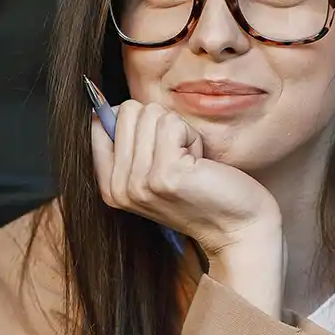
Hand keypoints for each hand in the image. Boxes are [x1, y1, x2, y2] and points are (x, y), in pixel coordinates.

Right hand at [91, 100, 283, 316]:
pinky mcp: (165, 174)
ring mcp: (139, 182)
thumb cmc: (202, 193)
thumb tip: (106, 105)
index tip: (158, 149)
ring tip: (190, 164)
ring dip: (179, 132)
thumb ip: (129, 145)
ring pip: (150, 113)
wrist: (237, 228)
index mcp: (110, 186)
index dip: (134, 121)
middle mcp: (118, 187)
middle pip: (126, 112)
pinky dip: (192, 137)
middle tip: (179, 159)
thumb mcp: (153, 173)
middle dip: (160, 125)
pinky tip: (199, 164)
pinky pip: (172, 123)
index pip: (98, 122)